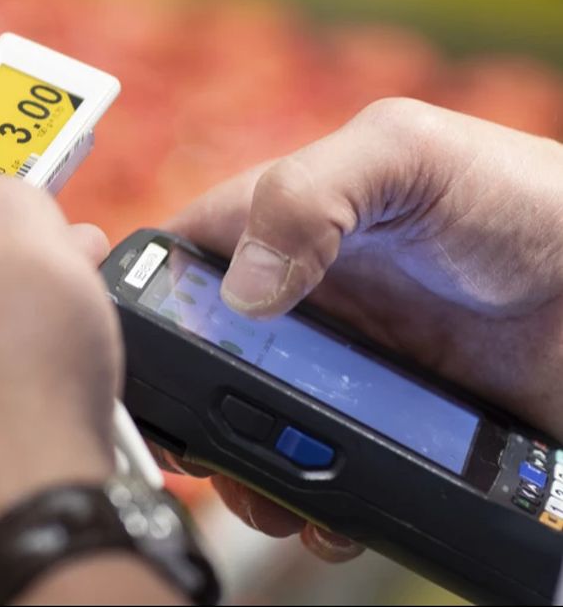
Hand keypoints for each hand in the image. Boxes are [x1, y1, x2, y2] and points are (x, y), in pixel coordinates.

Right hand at [167, 98, 562, 559]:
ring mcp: (340, 362)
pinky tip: (324, 509)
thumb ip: (311, 194)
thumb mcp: (406, 154)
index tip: (140, 355)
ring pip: (253, 421)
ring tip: (266, 494)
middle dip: (189, 406)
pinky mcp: (383, 418)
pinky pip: (323, 465)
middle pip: (207, 354)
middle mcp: (303, 294)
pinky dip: (310, 497)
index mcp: (288, 221)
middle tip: (198, 448)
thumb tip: (244, 289)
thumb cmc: (523, 196)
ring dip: (243, 466)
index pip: (185, 256)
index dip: (151, 300)